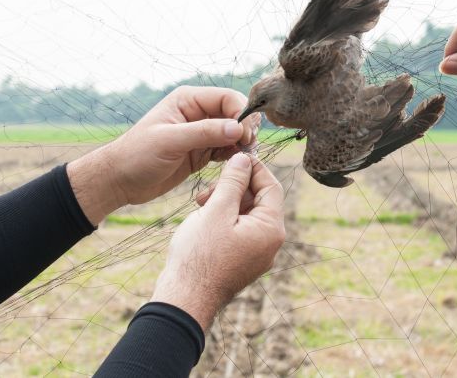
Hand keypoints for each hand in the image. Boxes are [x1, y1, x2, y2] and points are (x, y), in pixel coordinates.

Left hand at [67, 86, 260, 224]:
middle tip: (247, 148)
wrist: (120, 180)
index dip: (241, 113)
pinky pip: (227, 149)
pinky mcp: (202, 151)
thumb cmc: (138, 155)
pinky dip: (233, 155)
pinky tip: (232, 163)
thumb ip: (205, 132)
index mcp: (189, 100)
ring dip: (241, 143)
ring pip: (234, 132)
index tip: (245, 135)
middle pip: (235, 114)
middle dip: (244, 129)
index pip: (227, 98)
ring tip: (242, 158)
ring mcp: (201, 133)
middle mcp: (198, 113)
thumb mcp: (170, 141)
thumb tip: (237, 128)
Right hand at [150, 153, 284, 330]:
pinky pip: (239, 231)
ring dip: (225, 203)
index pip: (271, 186)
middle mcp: (270, 243)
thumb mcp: (216, 210)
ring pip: (246, 215)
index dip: (253, 168)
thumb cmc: (199, 256)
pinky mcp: (242, 261)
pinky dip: (223, 219)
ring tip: (200, 205)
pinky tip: (202, 219)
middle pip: (259, 200)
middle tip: (208, 189)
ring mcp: (257, 254)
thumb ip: (232, 182)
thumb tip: (244, 159)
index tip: (234, 156)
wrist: (184, 299)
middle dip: (234, 188)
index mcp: (271, 229)